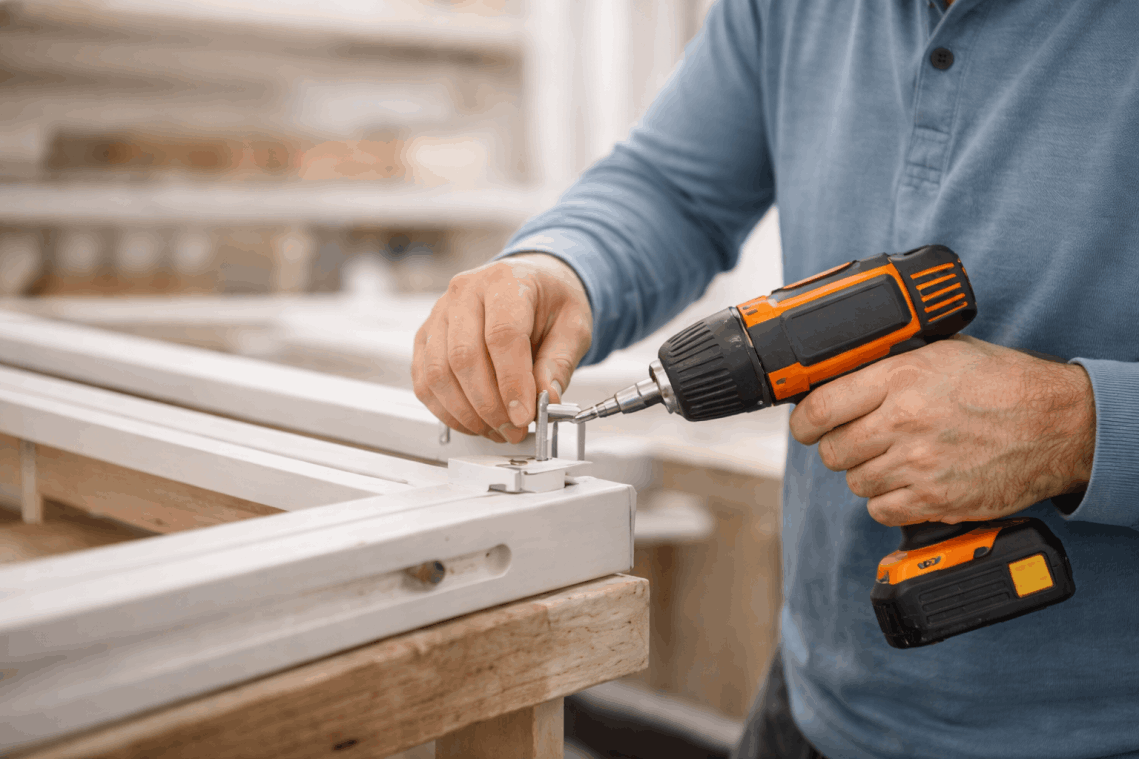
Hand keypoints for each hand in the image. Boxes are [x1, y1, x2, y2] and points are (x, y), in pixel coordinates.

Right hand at [412, 253, 592, 443]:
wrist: (532, 283)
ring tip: (496, 428)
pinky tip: (473, 420)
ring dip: (467, 412)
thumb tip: (545, 399)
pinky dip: (446, 410)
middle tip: (514, 429)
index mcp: (505, 281)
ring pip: (438, 372)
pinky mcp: (426, 336)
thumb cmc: (550, 301)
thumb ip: (559, 363)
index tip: (525, 414)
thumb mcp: (573, 326)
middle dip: (490, 405)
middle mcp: (465, 292)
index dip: (512, 382)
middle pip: (464, 356)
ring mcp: (440, 313)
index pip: (502, 335)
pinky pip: (424, 380)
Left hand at [788, 335, 1095, 525]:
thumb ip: (888, 366)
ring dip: (866, 474)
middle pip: (831, 451)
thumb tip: (840, 376)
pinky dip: (888, 502)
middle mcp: (903, 423)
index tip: (804, 426)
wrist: (1058, 424)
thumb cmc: (1002, 383)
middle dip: (837, 448)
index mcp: (899, 380)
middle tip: (855, 442)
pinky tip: (907, 484)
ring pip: (855, 482)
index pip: (819, 408)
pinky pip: (881, 510)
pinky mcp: (935, 501)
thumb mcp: (940, 353)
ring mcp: (918, 466)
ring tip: (893, 459)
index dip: (802, 422)